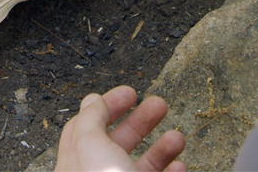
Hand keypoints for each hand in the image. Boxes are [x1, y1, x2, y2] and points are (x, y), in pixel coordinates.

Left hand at [55, 86, 185, 171]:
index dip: (107, 106)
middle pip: (116, 143)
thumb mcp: (89, 142)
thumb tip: (93, 99)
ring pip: (140, 168)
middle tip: (160, 105)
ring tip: (178, 136)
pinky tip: (181, 166)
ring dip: (161, 147)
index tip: (131, 92)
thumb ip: (91, 117)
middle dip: (140, 121)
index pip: (87, 127)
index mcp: (76, 163)